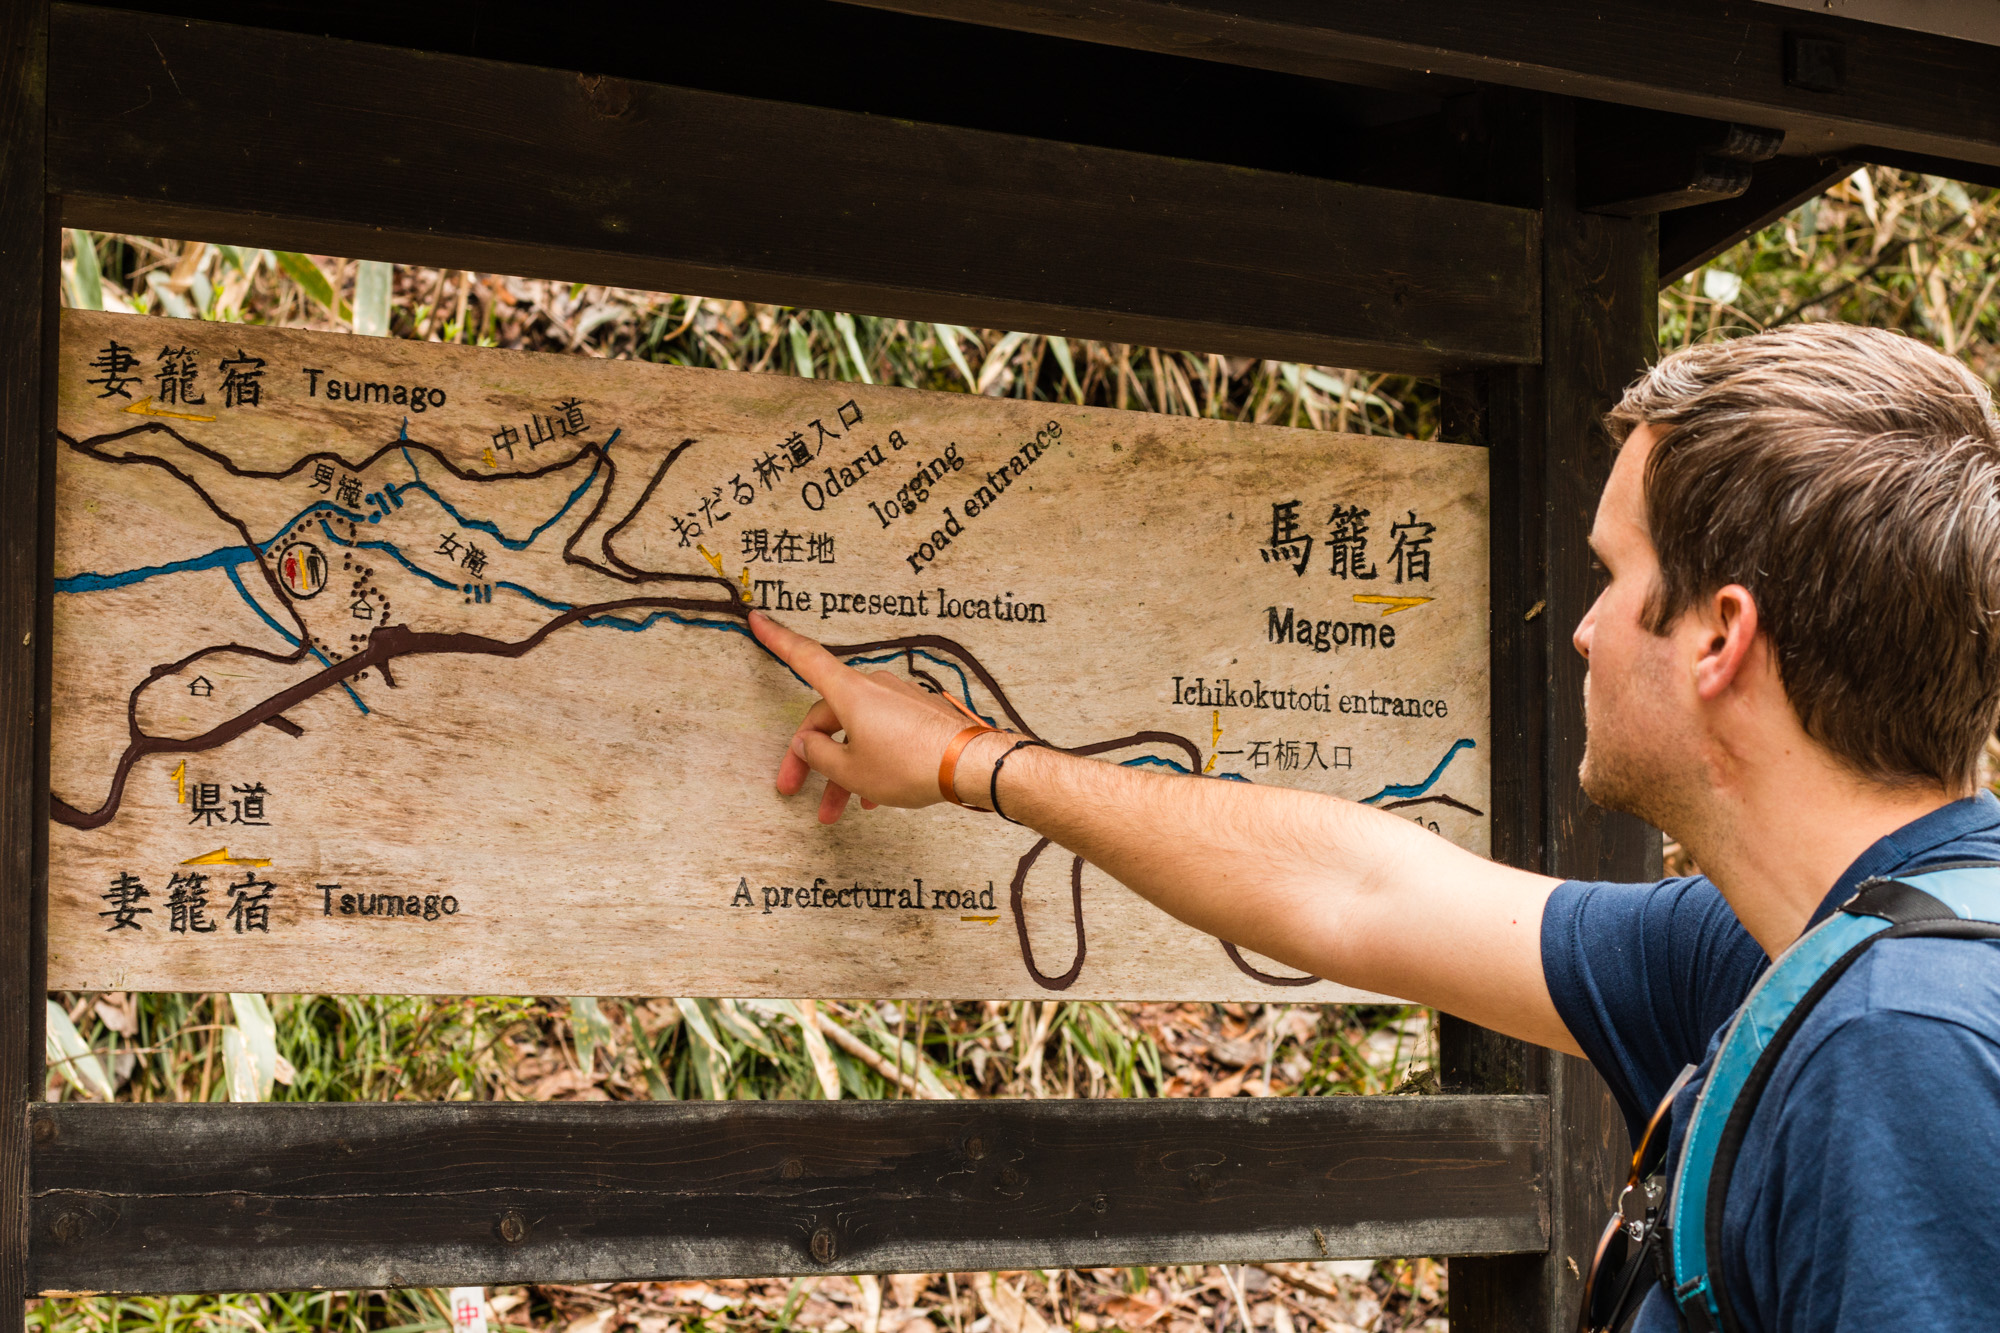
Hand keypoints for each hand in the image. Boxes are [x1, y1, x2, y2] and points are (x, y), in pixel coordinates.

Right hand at [750, 609, 1007, 822]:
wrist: (970, 765)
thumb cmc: (910, 763)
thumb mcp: (851, 770)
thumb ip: (819, 755)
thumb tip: (807, 741)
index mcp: (850, 692)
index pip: (805, 657)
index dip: (777, 640)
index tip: (758, 619)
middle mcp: (874, 688)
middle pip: (829, 715)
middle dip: (811, 756)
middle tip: (794, 787)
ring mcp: (899, 700)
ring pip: (857, 733)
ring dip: (844, 770)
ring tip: (837, 810)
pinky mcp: (919, 715)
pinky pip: (884, 736)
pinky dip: (873, 762)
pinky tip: (874, 796)